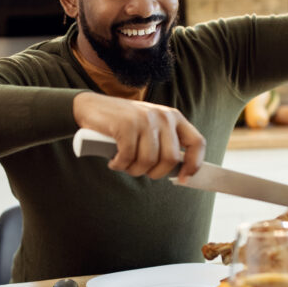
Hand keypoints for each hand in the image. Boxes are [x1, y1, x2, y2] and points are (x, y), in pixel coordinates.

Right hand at [72, 92, 205, 183]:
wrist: (91, 107)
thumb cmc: (122, 123)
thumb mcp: (149, 128)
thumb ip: (164, 143)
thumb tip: (179, 172)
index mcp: (173, 117)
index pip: (196, 142)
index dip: (193, 164)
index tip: (183, 179)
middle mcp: (162, 116)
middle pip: (170, 159)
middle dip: (154, 173)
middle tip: (139, 170)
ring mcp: (144, 120)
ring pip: (148, 161)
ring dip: (133, 170)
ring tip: (124, 163)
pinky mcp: (126, 125)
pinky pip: (128, 157)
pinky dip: (119, 165)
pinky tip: (114, 161)